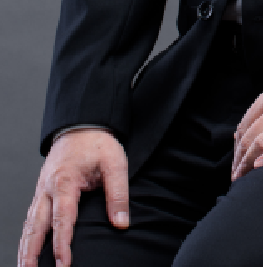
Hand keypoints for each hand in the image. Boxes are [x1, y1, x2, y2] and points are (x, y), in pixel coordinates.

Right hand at [18, 128, 128, 267]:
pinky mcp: (42, 191)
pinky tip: (26, 249)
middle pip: (36, 226)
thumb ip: (118, 194)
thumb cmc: (98, 144)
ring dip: (25, 247)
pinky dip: (27, 235)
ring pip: (29, 224)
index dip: (62, 244)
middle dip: (31, 252)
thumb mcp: (115, 163)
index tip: (63, 265)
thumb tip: (121, 223)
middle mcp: (48, 188)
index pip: (62, 218)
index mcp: (65, 181)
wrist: (82, 125)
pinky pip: (31, 217)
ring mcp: (42, 190)